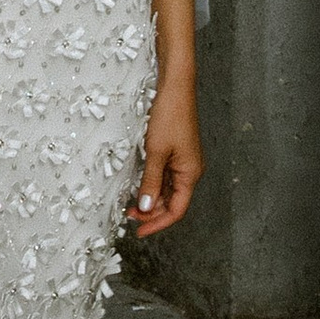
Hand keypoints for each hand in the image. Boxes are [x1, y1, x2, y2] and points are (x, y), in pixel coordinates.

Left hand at [127, 75, 201, 238]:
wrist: (175, 87)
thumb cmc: (169, 116)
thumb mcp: (155, 152)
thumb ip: (151, 182)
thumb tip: (146, 209)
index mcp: (190, 173)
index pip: (177, 210)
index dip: (158, 223)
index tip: (139, 231)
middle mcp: (190, 170)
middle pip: (174, 203)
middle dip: (152, 214)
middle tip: (129, 218)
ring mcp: (184, 161)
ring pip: (169, 191)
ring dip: (152, 200)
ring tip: (131, 206)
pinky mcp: (176, 152)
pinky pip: (166, 177)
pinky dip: (153, 186)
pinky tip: (140, 187)